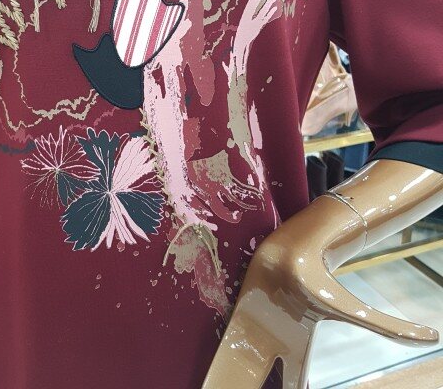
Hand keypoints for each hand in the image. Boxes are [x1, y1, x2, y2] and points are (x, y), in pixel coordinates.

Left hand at [203, 184, 437, 388]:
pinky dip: (217, 351)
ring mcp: (255, 325)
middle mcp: (272, 341)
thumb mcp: (349, 308)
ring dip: (228, 378)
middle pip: (261, 378)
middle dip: (249, 388)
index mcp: (296, 347)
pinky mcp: (239, 309)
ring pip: (240, 361)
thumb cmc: (322, 278)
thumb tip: (431, 337)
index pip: (294, 386)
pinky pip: (225, 334)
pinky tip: (202, 365)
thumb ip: (385, 328)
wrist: (295, 248)